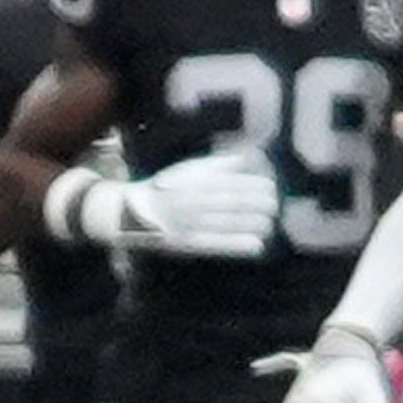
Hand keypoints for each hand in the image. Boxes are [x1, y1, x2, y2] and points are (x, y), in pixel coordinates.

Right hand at [121, 146, 285, 262]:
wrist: (131, 213)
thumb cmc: (167, 188)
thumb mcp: (190, 169)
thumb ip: (221, 164)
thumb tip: (252, 157)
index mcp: (201, 181)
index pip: (245, 184)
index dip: (263, 188)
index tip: (271, 191)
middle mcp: (200, 201)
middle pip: (246, 204)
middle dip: (266, 206)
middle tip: (272, 208)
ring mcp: (196, 223)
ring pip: (239, 224)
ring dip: (260, 224)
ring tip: (266, 224)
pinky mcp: (191, 244)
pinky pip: (223, 245)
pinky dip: (244, 245)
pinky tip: (258, 244)